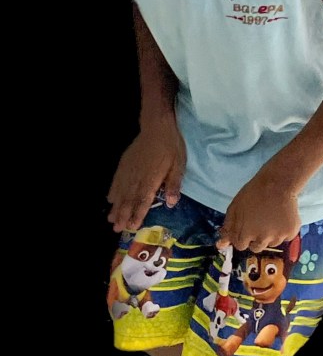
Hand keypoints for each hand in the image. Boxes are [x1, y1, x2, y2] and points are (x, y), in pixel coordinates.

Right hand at [107, 118, 185, 232]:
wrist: (157, 126)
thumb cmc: (171, 147)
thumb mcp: (179, 165)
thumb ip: (174, 184)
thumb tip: (171, 203)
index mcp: (151, 180)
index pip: (143, 201)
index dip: (137, 214)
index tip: (132, 226)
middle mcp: (137, 178)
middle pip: (128, 200)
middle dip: (122, 215)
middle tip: (117, 229)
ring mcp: (129, 171)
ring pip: (120, 192)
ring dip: (116, 207)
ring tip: (111, 219)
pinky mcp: (124, 164)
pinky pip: (116, 180)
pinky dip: (112, 191)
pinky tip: (109, 199)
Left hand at [216, 174, 300, 252]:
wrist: (277, 183)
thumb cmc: (253, 193)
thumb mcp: (234, 208)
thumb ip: (228, 228)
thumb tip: (220, 246)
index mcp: (246, 234)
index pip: (240, 245)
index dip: (242, 236)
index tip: (247, 227)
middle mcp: (262, 239)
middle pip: (256, 247)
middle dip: (255, 238)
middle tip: (259, 222)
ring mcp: (278, 237)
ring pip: (271, 243)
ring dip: (270, 235)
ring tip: (271, 217)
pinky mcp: (291, 232)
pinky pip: (285, 238)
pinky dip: (283, 230)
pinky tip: (281, 217)